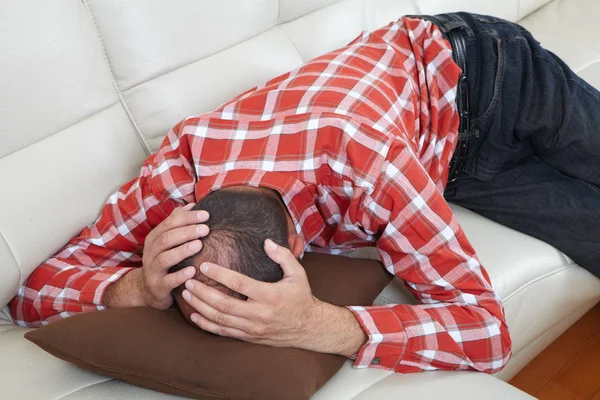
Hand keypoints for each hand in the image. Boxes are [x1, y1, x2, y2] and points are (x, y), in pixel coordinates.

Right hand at [138, 203, 208, 309]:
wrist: (149, 289)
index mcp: (154, 238)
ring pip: (165, 258)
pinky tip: (193, 271)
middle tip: (206, 229)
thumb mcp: (167, 241)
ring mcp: (152, 270)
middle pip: (167, 238)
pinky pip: (168, 281)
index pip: (170, 223)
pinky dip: (180, 275)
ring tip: (199, 245)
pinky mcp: (158, 286)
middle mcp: (151, 252)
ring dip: (182, 250)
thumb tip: (191, 205)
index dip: (187, 218)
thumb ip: (177, 222)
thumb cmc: (164, 260)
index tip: (206, 215)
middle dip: (187, 232)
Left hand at [181, 239, 367, 355]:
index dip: (219, 274)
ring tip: (186, 294)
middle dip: (202, 292)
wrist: (308, 327)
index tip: (204, 265)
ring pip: (219, 319)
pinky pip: (222, 332)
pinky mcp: (248, 336)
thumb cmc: (301, 297)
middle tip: (188, 281)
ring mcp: (252, 328)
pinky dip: (206, 324)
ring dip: (200, 307)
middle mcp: (258, 314)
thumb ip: (283, 256)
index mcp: (270, 295)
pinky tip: (194, 315)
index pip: (239, 284)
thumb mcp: (298, 273)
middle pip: (223, 304)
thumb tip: (267, 241)